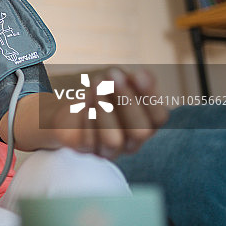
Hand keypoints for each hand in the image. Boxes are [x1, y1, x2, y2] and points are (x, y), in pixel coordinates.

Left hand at [48, 68, 168, 158]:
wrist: (66, 103)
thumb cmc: (99, 89)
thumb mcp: (118, 79)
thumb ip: (135, 79)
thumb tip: (144, 76)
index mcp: (146, 123)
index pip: (159, 117)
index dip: (150, 97)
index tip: (138, 74)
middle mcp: (131, 141)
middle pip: (141, 131)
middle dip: (127, 101)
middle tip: (113, 75)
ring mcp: (108, 150)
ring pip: (113, 140)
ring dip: (104, 110)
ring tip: (95, 86)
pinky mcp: (85, 151)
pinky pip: (88, 142)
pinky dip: (86, 120)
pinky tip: (82, 102)